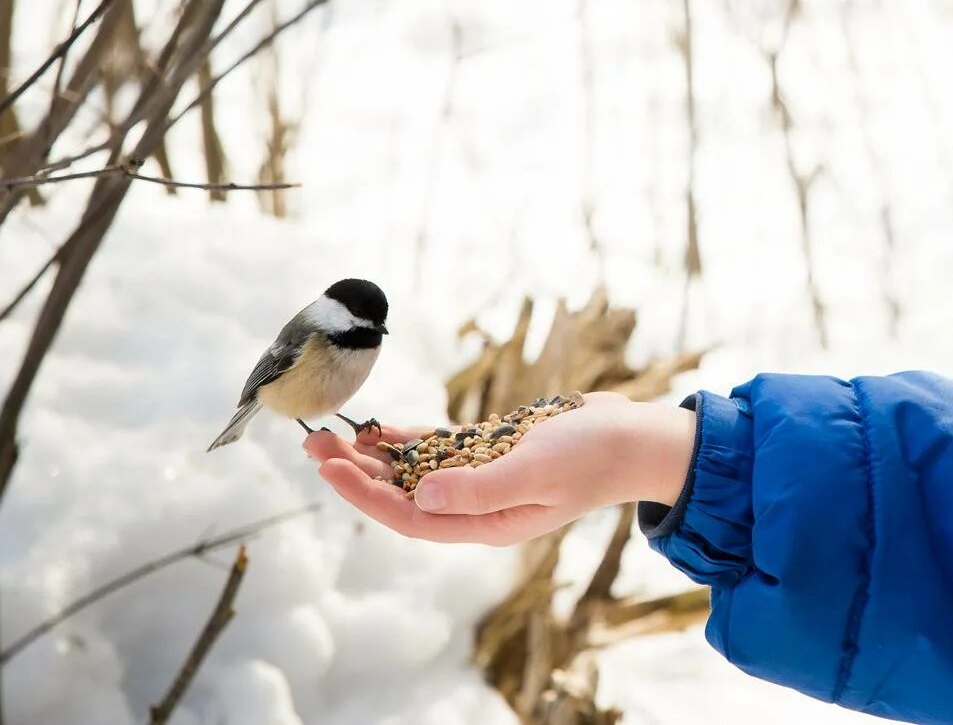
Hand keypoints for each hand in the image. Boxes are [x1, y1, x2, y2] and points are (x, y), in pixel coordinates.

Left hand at [303, 391, 695, 546]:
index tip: (330, 468)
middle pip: (402, 494)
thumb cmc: (593, 456)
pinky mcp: (496, 451)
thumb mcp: (535, 471)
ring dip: (375, 455)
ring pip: (415, 472)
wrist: (636, 436)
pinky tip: (382, 428)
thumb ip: (478, 488)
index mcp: (485, 523)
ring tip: (335, 435)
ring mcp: (486, 478)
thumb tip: (419, 494)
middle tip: (316, 443)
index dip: (364, 495)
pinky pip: (441, 450)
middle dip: (357, 472)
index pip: (408, 516)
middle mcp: (478, 506)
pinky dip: (410, 440)